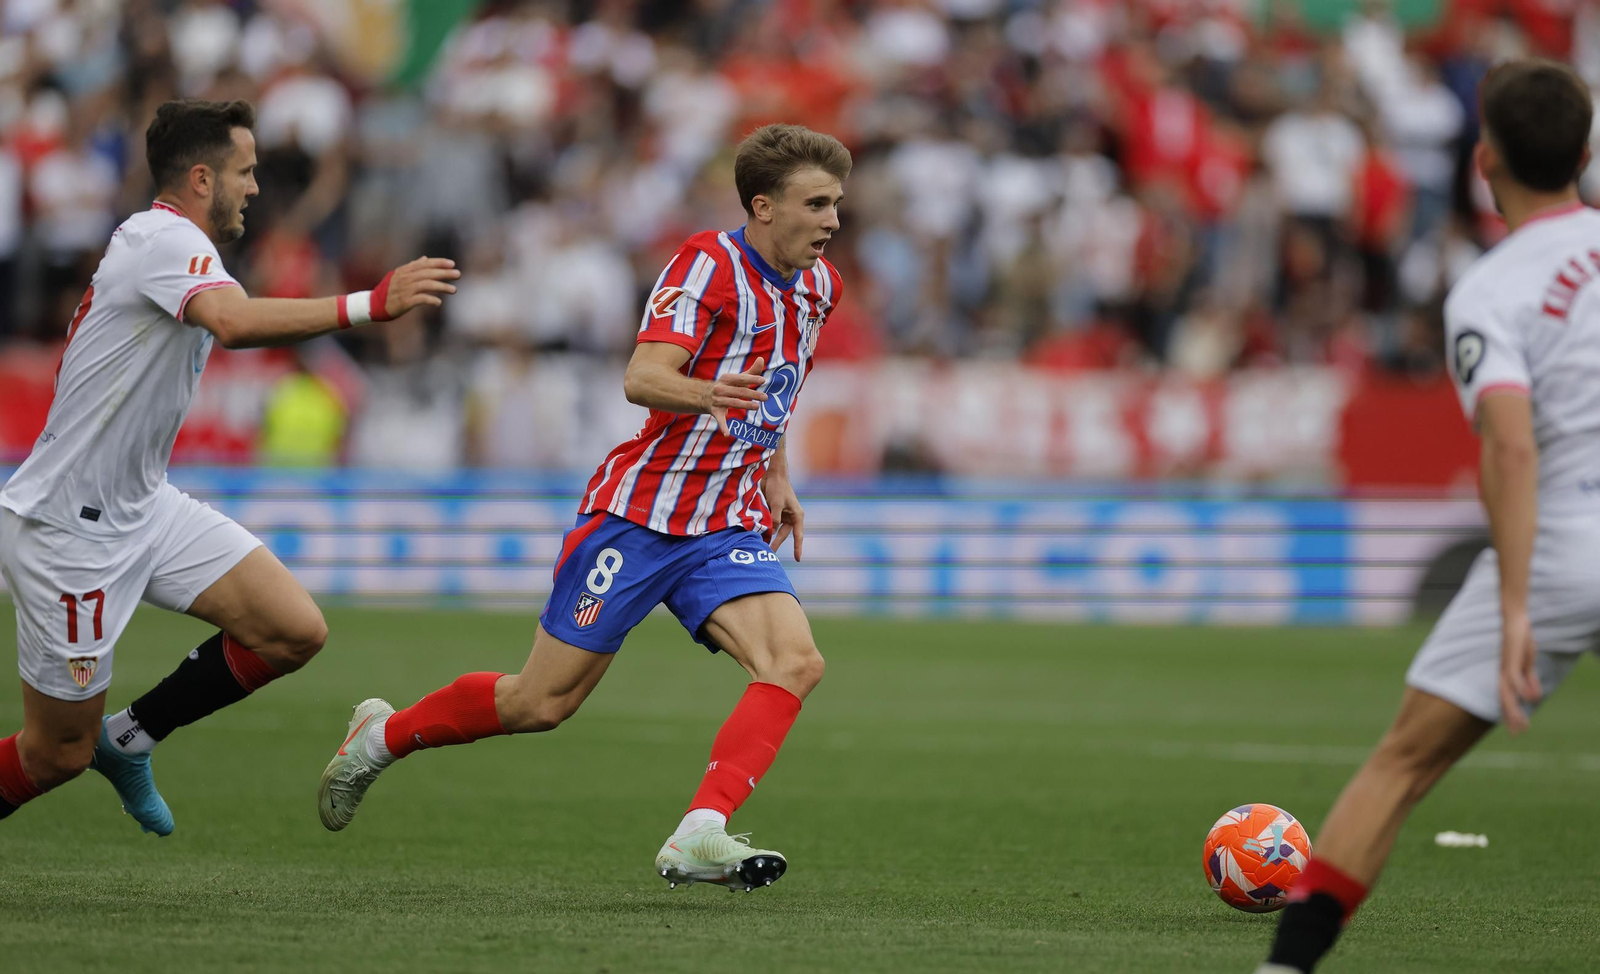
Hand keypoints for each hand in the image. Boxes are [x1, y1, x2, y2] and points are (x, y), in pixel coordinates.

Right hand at [379, 257, 459, 318]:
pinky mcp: (404, 302)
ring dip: (441, 287)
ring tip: (454, 290)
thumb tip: (425, 258)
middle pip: (428, 273)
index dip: (439, 263)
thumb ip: (412, 266)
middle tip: (458, 274)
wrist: (374, 304)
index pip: (425, 264)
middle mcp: (405, 278)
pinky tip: (439, 302)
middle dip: (444, 273)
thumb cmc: (388, 290)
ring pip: (426, 285)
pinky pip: (420, 299)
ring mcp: (405, 290)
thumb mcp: (398, 275)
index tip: (452, 264)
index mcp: (405, 271)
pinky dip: (430, 299)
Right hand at [703, 356, 767, 435]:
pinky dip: (723, 427)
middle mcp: (721, 389)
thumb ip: (751, 371)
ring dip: (745, 405)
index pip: (741, 378)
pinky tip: (728, 434)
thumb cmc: (726, 386)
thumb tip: (762, 359)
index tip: (763, 380)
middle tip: (765, 397)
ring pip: (733, 403)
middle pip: (739, 391)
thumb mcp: (736, 378)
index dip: (751, 379)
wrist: (703, 395)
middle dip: (753, 394)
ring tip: (757, 407)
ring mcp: (718, 401)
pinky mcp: (715, 412)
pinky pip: (720, 420)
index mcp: (726, 379)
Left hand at [764, 472, 803, 560]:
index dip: (798, 548)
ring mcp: (781, 515)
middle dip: (776, 543)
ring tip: (759, 543)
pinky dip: (764, 527)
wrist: (772, 475)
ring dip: (767, 535)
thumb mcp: (776, 504)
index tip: (798, 559)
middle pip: (783, 535)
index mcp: (797, 516)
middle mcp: (790, 517)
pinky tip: (756, 532)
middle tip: (768, 552)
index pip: (798, 536)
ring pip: (774, 530)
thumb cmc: (778, 488)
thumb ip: (774, 519)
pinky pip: (769, 523)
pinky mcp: (773, 512)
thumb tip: (770, 532)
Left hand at [1498, 605, 1541, 734]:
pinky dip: (1520, 687)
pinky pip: (1515, 675)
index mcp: (1506, 676)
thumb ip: (1529, 681)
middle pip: (1504, 699)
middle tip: (1516, 734)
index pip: (1507, 699)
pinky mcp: (1511, 658)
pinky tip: (1527, 698)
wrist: (1514, 621)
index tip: (1516, 732)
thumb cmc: (1519, 642)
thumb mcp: (1527, 664)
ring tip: (1520, 722)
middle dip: (1510, 716)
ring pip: (1507, 691)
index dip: (1510, 715)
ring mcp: (1506, 666)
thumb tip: (1533, 698)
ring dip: (1513, 707)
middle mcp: (1503, 673)